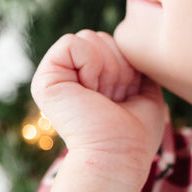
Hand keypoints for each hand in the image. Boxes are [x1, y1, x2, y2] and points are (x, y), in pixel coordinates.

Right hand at [31, 30, 165, 191]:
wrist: (119, 155)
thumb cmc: (136, 133)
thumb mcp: (145, 90)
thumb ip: (136, 66)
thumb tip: (131, 45)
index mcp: (93, 80)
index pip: (116, 44)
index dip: (130, 66)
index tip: (128, 95)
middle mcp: (73, 76)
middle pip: (103, 37)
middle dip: (119, 65)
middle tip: (114, 97)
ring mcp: (58, 76)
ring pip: (90, 37)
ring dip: (108, 67)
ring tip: (102, 96)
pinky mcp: (46, 79)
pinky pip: (71, 42)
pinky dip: (89, 62)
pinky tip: (89, 89)